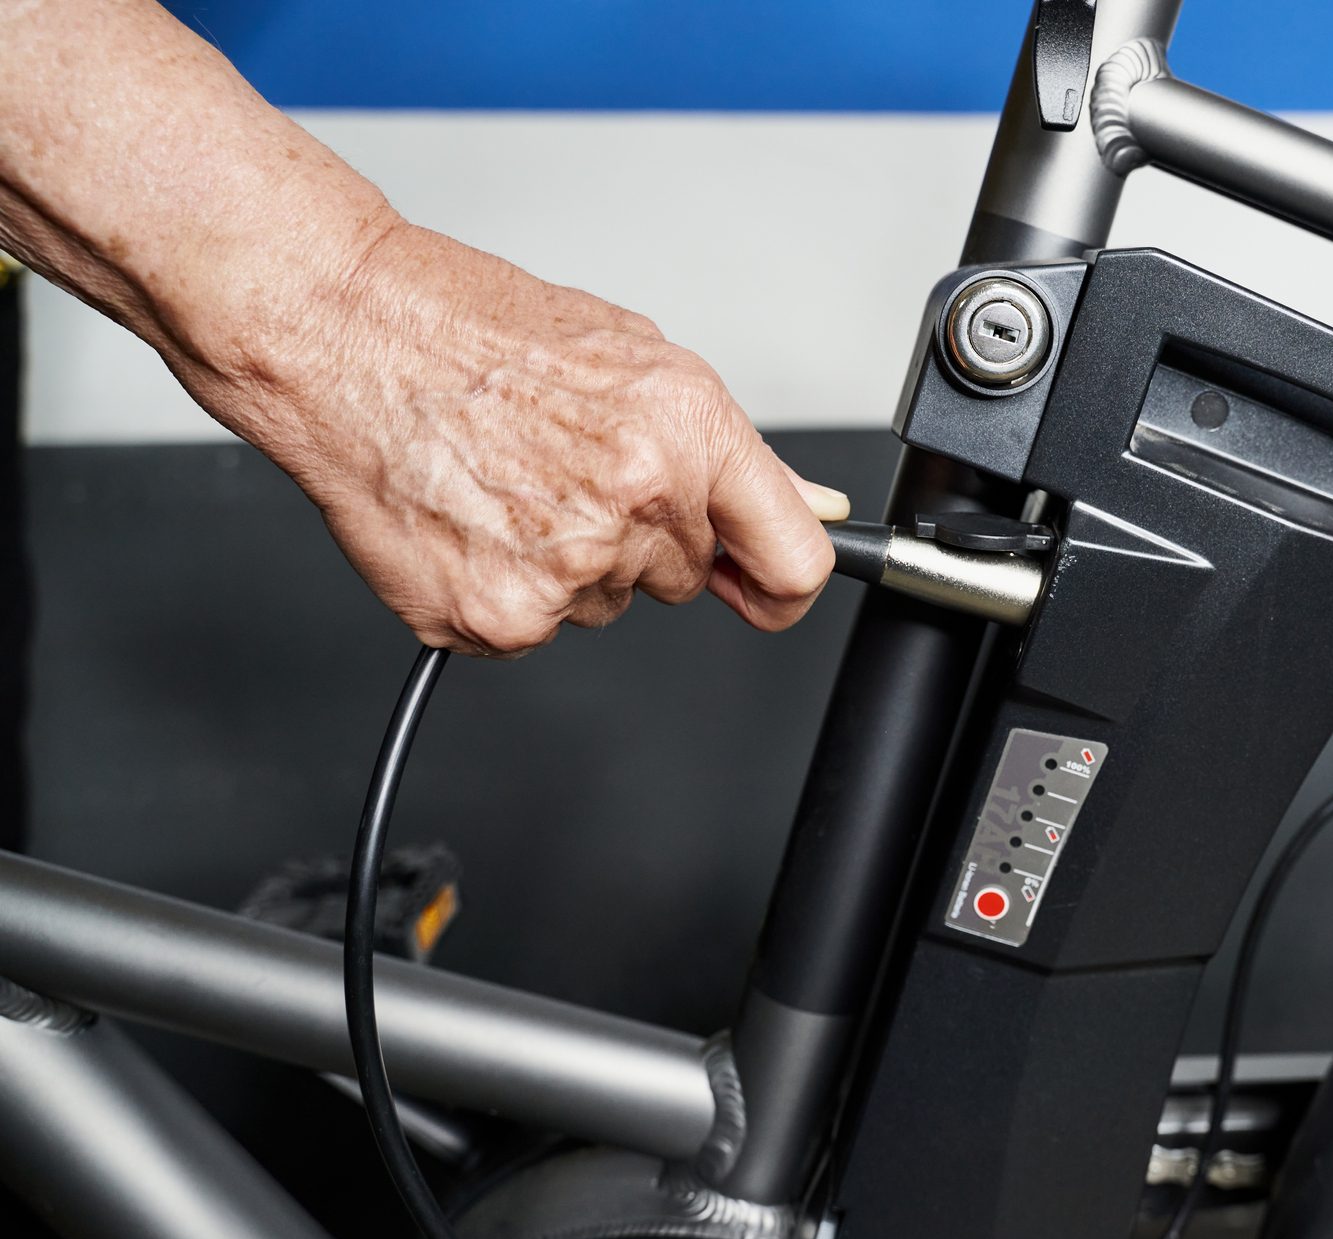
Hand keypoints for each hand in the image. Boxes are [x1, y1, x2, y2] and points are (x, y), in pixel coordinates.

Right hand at [197, 220, 845, 655]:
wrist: (342, 331)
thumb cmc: (470, 330)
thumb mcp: (633, 356)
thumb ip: (725, 451)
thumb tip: (809, 506)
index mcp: (688, 432)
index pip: (795, 561)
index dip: (783, 588)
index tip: (765, 590)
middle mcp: (637, 504)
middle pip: (685, 579)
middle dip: (642, 540)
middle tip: (567, 474)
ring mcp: (566, 570)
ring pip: (604, 604)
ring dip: (566, 562)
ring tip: (504, 481)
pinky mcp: (496, 618)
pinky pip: (530, 633)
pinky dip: (499, 591)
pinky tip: (466, 520)